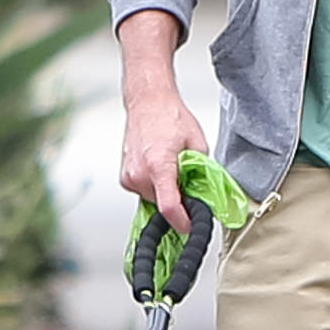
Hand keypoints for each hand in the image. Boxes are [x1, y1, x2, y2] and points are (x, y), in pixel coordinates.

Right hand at [120, 81, 209, 233]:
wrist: (148, 102)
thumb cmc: (170, 116)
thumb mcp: (197, 145)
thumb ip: (201, 173)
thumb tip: (205, 193)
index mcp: (158, 165)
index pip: (169, 207)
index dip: (182, 222)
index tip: (191, 227)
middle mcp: (139, 173)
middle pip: (162, 206)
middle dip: (178, 201)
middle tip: (187, 183)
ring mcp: (129, 176)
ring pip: (153, 199)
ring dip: (166, 192)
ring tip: (172, 168)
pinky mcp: (124, 177)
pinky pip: (145, 191)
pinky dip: (155, 185)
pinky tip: (159, 167)